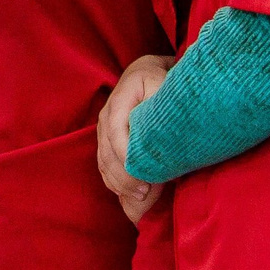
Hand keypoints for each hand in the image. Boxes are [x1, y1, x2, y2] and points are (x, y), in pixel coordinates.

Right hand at [98, 53, 173, 223]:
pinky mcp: (105, 140)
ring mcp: (103, 129)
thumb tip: (166, 134)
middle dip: (125, 175)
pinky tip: (129, 193)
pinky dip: (114, 182)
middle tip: (146, 193)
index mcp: (121, 100)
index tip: (143, 174)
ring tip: (141, 196)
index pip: (117, 130)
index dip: (126, 154)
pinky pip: (104, 165)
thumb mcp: (165, 85)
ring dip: (120, 182)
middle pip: (108, 151)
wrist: (145, 73)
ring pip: (104, 161)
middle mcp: (106, 115)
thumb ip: (163, 106)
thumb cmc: (161, 81)